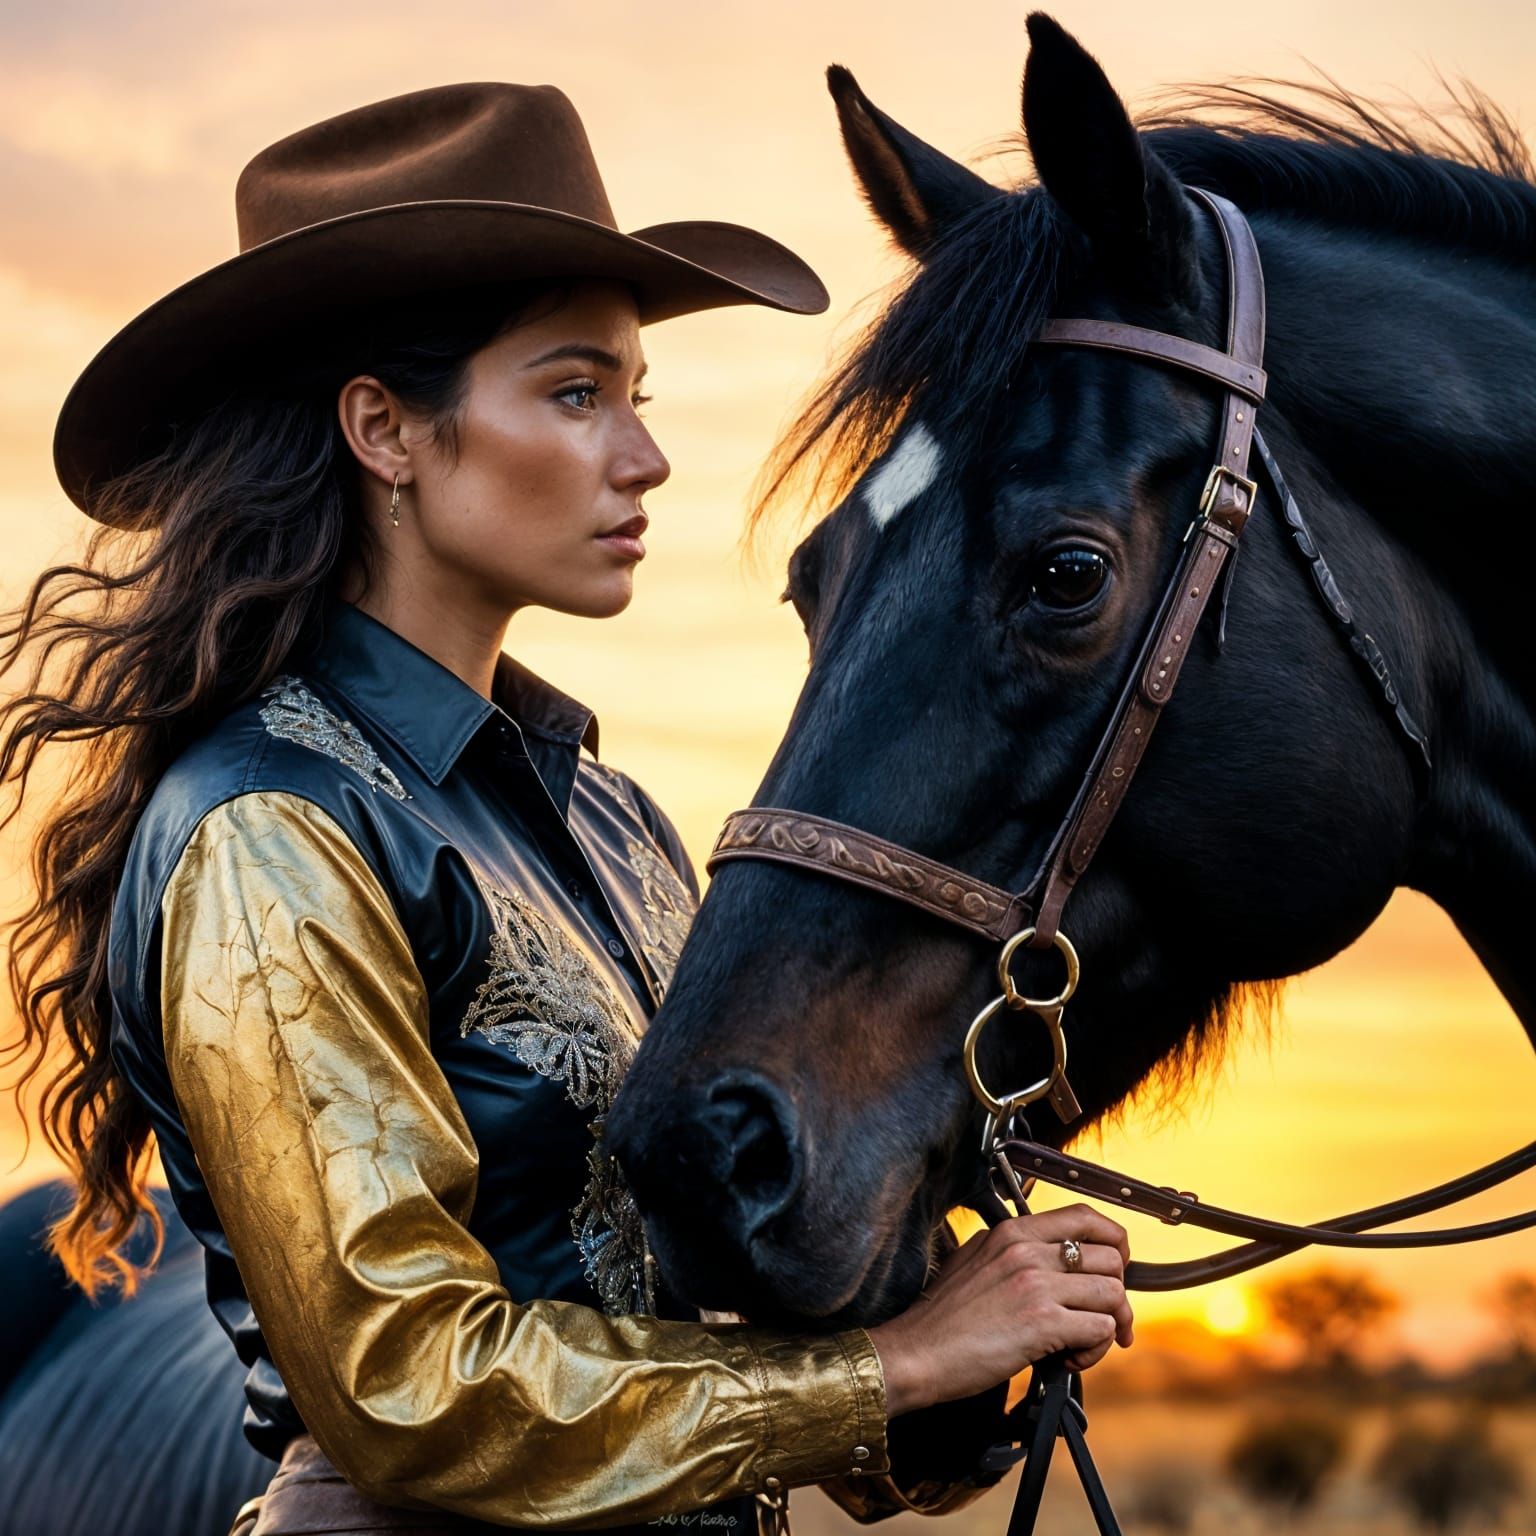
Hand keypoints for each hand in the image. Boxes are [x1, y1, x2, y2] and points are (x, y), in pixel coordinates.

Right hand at [867, 1205, 1133, 1416]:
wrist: (917, 1352)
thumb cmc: (941, 1318)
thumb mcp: (972, 1260)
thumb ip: (1009, 1250)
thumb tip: (1043, 1254)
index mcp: (1012, 1232)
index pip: (1085, 1217)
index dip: (1113, 1242)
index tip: (1115, 1266)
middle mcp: (1027, 1251)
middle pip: (1110, 1258)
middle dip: (1116, 1293)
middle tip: (1102, 1318)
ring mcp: (1036, 1285)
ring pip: (1113, 1294)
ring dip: (1110, 1326)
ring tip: (1083, 1344)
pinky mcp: (1043, 1323)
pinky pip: (1101, 1329)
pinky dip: (1095, 1350)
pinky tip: (1069, 1358)